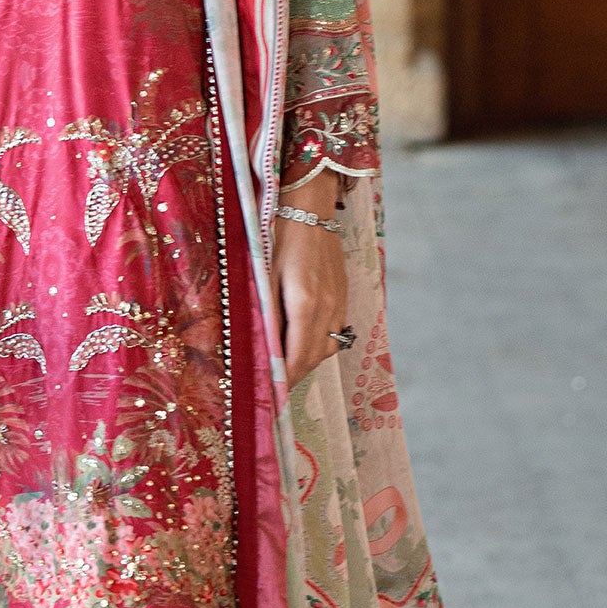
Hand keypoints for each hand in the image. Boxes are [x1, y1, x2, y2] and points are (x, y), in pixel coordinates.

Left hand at [272, 184, 348, 385]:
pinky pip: (334, 333)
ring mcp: (338, 302)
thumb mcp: (265, 278)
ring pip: (326, 348)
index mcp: (304, 303)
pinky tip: (303, 344)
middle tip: (275, 390)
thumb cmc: (278, 240)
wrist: (310, 212)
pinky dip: (319, 346)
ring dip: (307, 363)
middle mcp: (326, 307)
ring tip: (287, 370)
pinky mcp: (342, 296)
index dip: (284, 380)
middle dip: (294, 376)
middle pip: (312, 358)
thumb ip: (267, 316)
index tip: (271, 395)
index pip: (296, 357)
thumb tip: (264, 352)